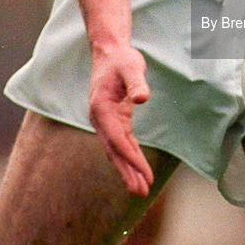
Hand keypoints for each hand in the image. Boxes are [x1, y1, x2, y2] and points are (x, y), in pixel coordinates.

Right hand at [88, 44, 152, 195]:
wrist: (110, 52)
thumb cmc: (122, 58)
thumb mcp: (132, 67)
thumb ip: (137, 82)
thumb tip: (143, 98)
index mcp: (101, 108)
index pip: (117, 139)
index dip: (131, 158)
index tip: (144, 173)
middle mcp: (100, 118)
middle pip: (114, 151)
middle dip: (127, 172)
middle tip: (141, 192)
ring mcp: (105, 120)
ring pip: (117, 150)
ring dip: (128, 169)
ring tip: (141, 189)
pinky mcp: (114, 119)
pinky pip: (122, 142)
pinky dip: (130, 156)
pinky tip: (138, 168)